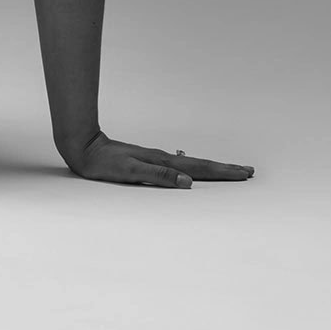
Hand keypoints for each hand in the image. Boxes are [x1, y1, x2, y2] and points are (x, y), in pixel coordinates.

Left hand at [64, 130, 255, 187]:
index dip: (222, 172)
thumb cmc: (102, 163)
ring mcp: (156, 158)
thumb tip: (188, 182)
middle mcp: (162, 158)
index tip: (243, 173)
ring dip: (212, 168)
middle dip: (224, 169)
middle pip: (200, 165)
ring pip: (191, 163)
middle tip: (248, 171)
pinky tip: (193, 169)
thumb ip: (158, 176)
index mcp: (162, 162)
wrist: (83, 147)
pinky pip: (179, 164)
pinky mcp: (148, 160)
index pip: (198, 169)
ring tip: (229, 169)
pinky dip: (193, 167)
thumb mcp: (129, 171)